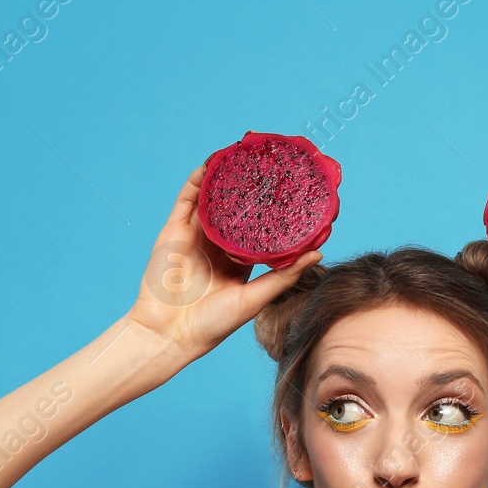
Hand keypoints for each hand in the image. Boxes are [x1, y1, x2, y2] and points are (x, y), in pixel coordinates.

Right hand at [125, 165, 321, 360]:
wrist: (170, 334)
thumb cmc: (213, 325)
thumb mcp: (255, 297)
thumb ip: (284, 275)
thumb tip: (316, 253)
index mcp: (237, 262)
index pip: (258, 230)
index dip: (272, 212)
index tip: (291, 193)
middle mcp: (217, 246)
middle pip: (235, 210)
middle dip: (250, 188)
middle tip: (271, 165)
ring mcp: (195, 236)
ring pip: (212, 199)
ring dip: (225, 177)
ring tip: (243, 154)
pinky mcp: (174, 231)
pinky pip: (187, 199)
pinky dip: (199, 179)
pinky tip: (214, 163)